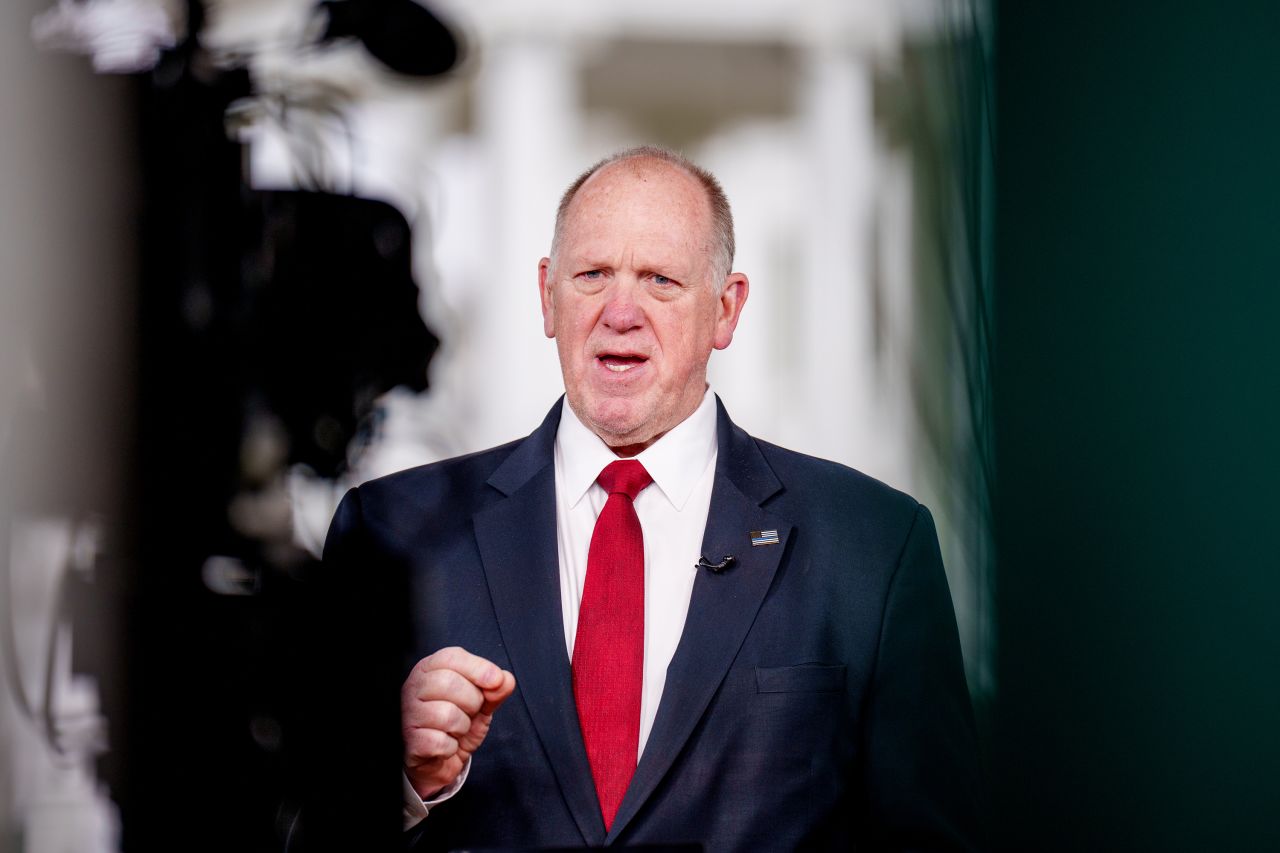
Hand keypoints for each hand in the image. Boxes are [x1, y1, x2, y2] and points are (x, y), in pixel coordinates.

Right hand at [401, 646, 516, 798]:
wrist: (440, 761)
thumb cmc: (457, 724)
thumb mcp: (482, 703)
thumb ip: (495, 689)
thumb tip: (505, 680)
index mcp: (431, 669)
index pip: (451, 657)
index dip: (478, 668)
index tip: (496, 681)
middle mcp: (414, 687)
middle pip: (449, 683)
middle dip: (472, 701)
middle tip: (470, 712)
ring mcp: (409, 713)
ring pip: (447, 715)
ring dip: (462, 727)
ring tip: (456, 730)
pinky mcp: (411, 741)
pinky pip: (441, 742)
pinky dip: (451, 747)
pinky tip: (446, 745)